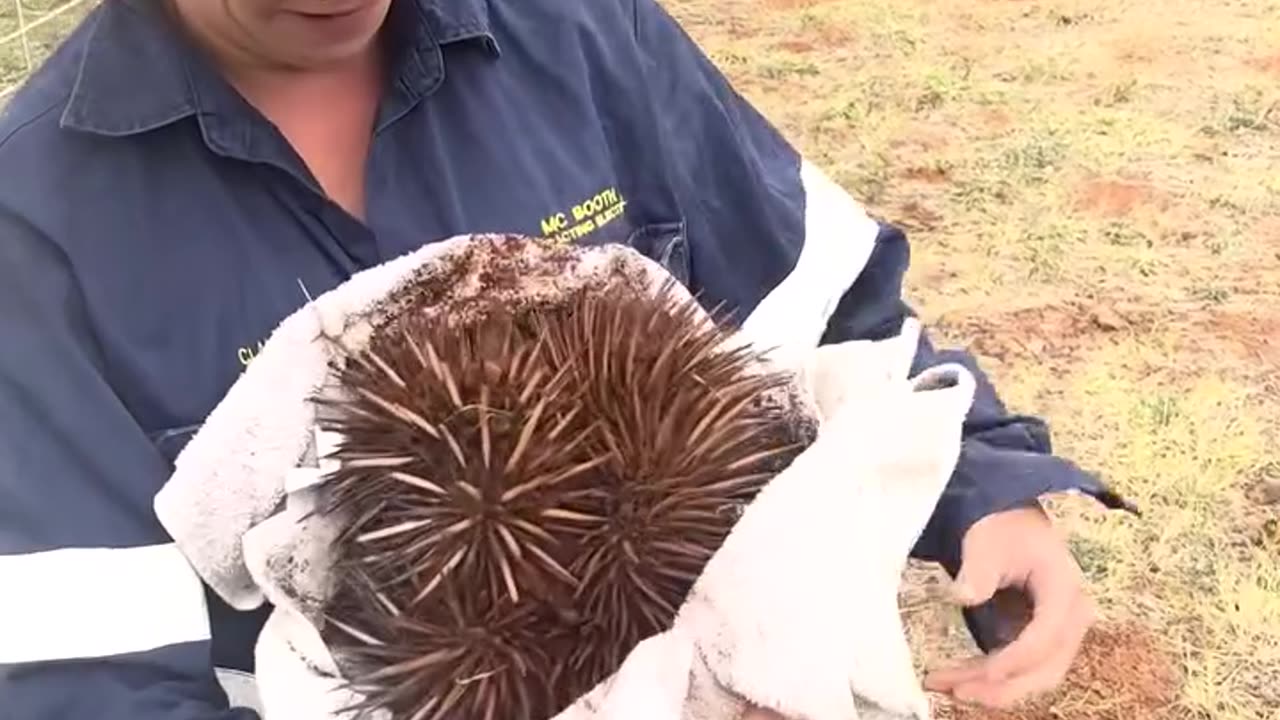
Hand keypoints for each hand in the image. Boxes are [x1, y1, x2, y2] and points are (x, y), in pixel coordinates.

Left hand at [923, 506, 1093, 708]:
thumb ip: (978, 569)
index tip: (984, 672)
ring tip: (947, 686)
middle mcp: (1072, 617)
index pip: (1046, 635)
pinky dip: (993, 680)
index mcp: (1064, 589)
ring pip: (1035, 676)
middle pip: (1046, 667)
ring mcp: (1060, 633)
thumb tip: (964, 596)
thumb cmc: (1001, 531)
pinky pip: (1023, 669)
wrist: (1012, 527)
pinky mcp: (1043, 642)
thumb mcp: (986, 542)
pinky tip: (957, 680)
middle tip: (957, 691)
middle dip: (1002, 686)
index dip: (1016, 658)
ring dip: (994, 689)